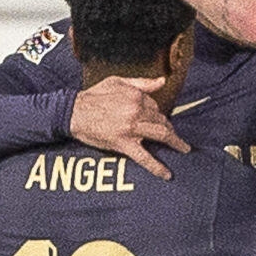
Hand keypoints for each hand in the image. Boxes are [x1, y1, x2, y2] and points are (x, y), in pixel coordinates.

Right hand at [70, 74, 187, 180]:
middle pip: (161, 120)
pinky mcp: (123, 143)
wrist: (73, 112)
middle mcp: (136, 111)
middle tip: (174, 135)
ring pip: (160, 135)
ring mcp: (131, 128)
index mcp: (136, 95)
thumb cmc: (94, 96)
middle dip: (169, 128)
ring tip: (183, 148)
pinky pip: (144, 157)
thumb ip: (142, 82)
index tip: (157, 119)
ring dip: (174, 142)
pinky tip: (167, 174)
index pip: (155, 106)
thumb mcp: (117, 82)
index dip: (157, 113)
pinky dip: (157, 167)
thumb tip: (163, 81)